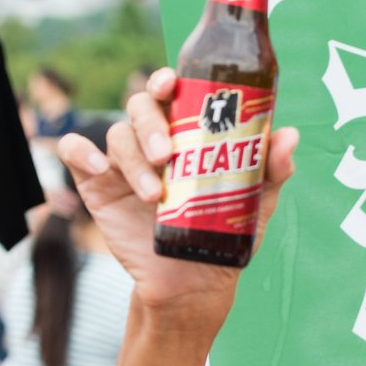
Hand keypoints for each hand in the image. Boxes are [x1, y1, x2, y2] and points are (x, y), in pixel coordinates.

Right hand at [58, 68, 298, 322]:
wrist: (194, 285)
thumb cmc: (223, 235)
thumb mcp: (255, 204)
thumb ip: (271, 170)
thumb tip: (289, 135)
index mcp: (186, 134)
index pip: (171, 94)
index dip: (166, 81)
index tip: (172, 85)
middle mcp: (152, 141)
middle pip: (141, 107)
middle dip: (151, 125)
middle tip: (167, 155)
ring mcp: (123, 162)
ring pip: (117, 135)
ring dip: (132, 159)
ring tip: (153, 194)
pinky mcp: (98, 186)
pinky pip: (77, 155)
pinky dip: (82, 153)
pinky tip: (100, 169)